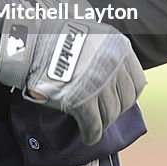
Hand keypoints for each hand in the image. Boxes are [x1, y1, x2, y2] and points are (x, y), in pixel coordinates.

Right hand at [0, 0, 145, 143]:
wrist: (29, 39)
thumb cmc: (55, 32)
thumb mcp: (90, 30)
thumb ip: (105, 48)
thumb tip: (112, 68)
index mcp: (118, 47)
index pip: (137, 82)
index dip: (127, 94)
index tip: (119, 99)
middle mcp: (113, 65)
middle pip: (125, 100)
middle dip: (115, 109)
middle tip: (105, 113)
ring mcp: (98, 84)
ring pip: (110, 115)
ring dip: (103, 122)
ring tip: (95, 124)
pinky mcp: (80, 101)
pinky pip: (93, 125)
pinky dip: (91, 133)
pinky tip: (87, 135)